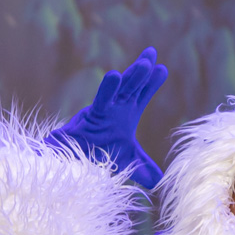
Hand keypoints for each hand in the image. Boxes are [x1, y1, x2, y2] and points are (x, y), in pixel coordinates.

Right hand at [46, 47, 166, 188]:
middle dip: (141, 71)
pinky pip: (101, 101)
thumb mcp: (126, 163)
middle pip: (131, 87)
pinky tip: (114, 76)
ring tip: (145, 64)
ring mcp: (102, 112)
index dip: (150, 84)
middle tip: (151, 53)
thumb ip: (143, 169)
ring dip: (132, 77)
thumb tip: (160, 180)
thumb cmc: (96, 158)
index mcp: (124, 117)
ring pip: (119, 90)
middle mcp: (114, 111)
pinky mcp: (89, 118)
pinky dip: (107, 89)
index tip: (162, 69)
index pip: (140, 96)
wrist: (72, 167)